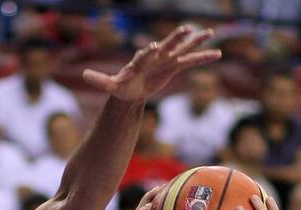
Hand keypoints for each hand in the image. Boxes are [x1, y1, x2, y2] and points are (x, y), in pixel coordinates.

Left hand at [83, 26, 220, 101]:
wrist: (131, 88)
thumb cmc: (121, 86)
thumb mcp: (109, 86)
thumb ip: (99, 80)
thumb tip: (83, 75)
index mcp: (140, 60)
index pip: (145, 55)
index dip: (149, 52)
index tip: (154, 47)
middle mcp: (155, 56)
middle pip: (167, 46)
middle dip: (175, 38)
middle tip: (185, 29)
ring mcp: (167, 60)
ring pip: (183, 49)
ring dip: (195, 42)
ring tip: (209, 32)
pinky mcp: (174, 67)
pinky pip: (191, 62)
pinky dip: (204, 58)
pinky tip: (218, 54)